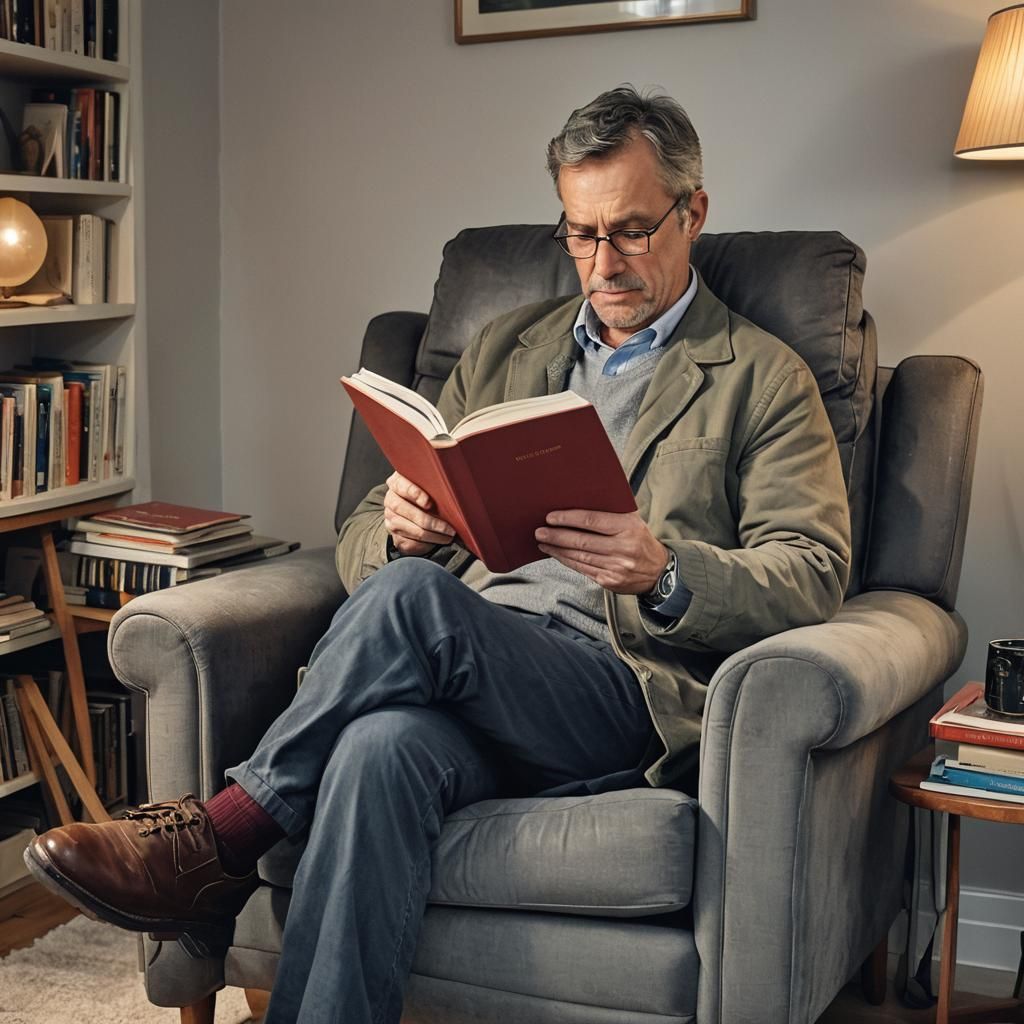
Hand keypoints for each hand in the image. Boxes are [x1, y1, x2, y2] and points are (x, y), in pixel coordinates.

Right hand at [383, 472, 455, 555]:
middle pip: (404, 510)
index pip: (402, 486)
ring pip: (408, 529)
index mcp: (398, 483)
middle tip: (448, 528)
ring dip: (431, 535)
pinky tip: (438, 541)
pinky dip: (426, 544)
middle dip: (429, 521)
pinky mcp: (395, 535)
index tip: (429, 503)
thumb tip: (452, 497)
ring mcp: (390, 518)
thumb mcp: (431, 487)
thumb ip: (436, 488)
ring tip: (448, 536)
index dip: (415, 494)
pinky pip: (409, 542)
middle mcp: (391, 499)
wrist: (417, 509)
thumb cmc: (429, 494)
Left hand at [535, 509, 668, 594]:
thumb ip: (610, 512)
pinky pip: (583, 569)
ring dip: (557, 550)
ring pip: (579, 557)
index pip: (592, 521)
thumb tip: (578, 502)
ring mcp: (616, 567)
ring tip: (543, 543)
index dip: (568, 519)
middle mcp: (623, 548)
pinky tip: (557, 555)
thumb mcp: (633, 521)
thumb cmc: (640, 540)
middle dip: (557, 536)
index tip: (551, 517)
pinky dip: (567, 561)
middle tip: (540, 531)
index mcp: (628, 527)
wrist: (659, 571)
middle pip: (582, 541)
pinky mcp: (610, 581)